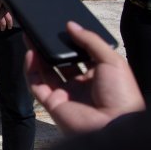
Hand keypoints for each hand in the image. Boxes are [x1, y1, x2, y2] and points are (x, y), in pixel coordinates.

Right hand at [25, 21, 144, 133]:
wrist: (114, 124)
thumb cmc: (121, 94)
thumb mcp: (112, 60)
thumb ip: (90, 40)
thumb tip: (70, 25)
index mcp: (98, 75)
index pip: (80, 55)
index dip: (71, 42)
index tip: (62, 28)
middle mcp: (80, 85)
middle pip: (60, 62)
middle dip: (49, 47)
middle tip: (39, 31)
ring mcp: (65, 94)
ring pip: (45, 71)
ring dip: (36, 54)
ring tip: (29, 37)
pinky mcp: (52, 103)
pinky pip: (36, 84)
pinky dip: (30, 69)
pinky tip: (30, 53)